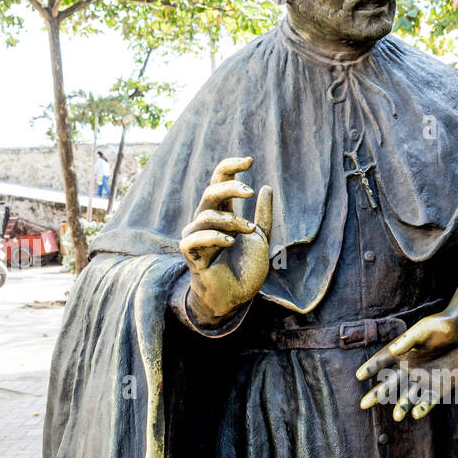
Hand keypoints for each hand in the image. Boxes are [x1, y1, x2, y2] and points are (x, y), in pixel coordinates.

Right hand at [180, 156, 272, 325]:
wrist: (237, 296)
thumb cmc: (245, 268)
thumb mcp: (260, 237)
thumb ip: (263, 214)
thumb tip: (266, 187)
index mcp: (221, 213)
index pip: (219, 181)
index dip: (230, 167)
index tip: (250, 160)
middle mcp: (205, 221)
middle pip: (211, 192)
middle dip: (231, 187)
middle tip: (250, 192)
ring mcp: (196, 237)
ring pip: (207, 215)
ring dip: (232, 220)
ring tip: (248, 231)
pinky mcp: (191, 254)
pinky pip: (194, 238)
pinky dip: (214, 237)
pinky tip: (231, 242)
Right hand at [356, 312, 457, 420]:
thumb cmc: (444, 327)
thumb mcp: (425, 329)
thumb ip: (409, 340)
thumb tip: (393, 350)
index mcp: (402, 352)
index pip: (382, 361)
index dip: (371, 367)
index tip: (359, 375)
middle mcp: (409, 368)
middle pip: (389, 384)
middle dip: (377, 394)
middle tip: (363, 404)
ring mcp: (423, 380)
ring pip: (408, 397)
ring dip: (402, 407)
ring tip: (397, 416)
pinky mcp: (438, 388)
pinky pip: (428, 401)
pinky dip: (422, 408)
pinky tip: (416, 414)